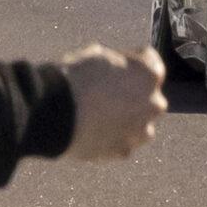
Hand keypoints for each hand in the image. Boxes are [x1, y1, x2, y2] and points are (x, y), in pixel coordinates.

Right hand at [61, 45, 166, 161]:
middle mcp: (153, 104)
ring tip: (99, 116)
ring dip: (126, 120)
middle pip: (149, 97)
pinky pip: (122, 143)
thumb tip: (116, 70)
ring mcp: (140, 131)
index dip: (131, 60)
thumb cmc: (74, 79)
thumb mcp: (98, 54)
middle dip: (132, 94)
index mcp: (149, 74)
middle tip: (105, 93)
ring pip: (140, 124)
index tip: (116, 65)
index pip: (151, 62)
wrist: (53, 113)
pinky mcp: (123, 151)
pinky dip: (111, 138)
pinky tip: (92, 130)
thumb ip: (118, 64)